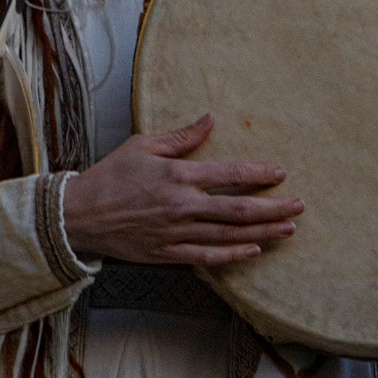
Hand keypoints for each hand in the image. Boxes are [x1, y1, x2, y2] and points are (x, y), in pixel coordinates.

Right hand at [61, 113, 301, 266]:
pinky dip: (232, 255)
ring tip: (288, 230)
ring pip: (229, 235)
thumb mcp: (143, 146)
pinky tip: (253, 250)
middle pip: (239, 209)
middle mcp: (183, 206)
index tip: (281, 173)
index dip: (259, 174)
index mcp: (178, 176)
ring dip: (262, 232)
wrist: (78, 215)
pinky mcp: (168, 254)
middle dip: (273, 207)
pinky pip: (207, 257)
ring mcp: (177, 233)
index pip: (230, 174)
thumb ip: (181, 137)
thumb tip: (210, 119)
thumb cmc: (110, 176)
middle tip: (299, 206)